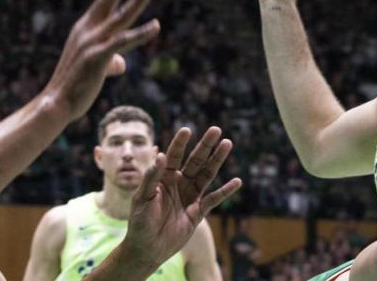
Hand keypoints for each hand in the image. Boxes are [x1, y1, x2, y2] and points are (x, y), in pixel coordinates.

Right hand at [45, 0, 160, 117]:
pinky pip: (122, 42)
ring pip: (120, 14)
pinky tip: (156, 26)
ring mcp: (91, 42)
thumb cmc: (75, 87)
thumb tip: (121, 64)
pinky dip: (140, 33)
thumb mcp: (94, 67)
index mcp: (85, 28)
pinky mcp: (97, 59)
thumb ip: (110, 61)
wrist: (56, 105)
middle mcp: (87, 29)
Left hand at [123, 127, 242, 269]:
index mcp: (163, 178)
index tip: (187, 130)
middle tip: (216, 129)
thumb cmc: (139, 222)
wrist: (147, 248)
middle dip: (205, 145)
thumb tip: (160, 154)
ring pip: (206, 174)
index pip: (173, 156)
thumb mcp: (142, 197)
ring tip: (227, 144)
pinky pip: (213, 199)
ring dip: (217, 160)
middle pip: (195, 161)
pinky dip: (225, 191)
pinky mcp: (198, 212)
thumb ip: (152, 177)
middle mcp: (178, 184)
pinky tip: (237, 181)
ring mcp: (189, 197)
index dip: (180, 143)